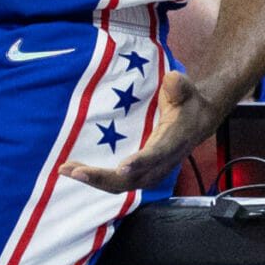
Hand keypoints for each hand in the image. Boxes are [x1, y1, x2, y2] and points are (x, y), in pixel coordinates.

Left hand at [59, 70, 222, 192]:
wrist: (197, 121)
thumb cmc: (187, 103)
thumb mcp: (185, 89)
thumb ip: (178, 86)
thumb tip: (172, 80)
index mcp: (172, 142)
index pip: (156, 154)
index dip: (140, 163)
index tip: (122, 168)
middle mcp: (162, 162)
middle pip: (133, 179)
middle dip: (103, 177)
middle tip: (75, 171)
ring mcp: (151, 171)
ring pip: (122, 185)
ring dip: (94, 180)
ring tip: (66, 169)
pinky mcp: (142, 172)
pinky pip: (118, 181)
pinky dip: (97, 179)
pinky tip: (75, 170)